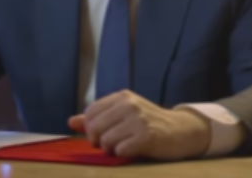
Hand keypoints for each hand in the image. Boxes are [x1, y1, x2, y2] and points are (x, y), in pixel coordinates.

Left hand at [67, 90, 210, 160]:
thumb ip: (97, 119)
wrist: (181, 131)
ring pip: (106, 140)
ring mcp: (138, 120)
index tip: (101, 135)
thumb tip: (71, 121)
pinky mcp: (147, 136)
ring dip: (111, 150)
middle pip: (95, 127)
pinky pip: (121, 150)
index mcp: (121, 97)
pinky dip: (123, 154)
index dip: (90, 128)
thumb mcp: (123, 115)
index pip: (91, 112)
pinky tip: (132, 150)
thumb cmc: (148, 124)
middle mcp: (129, 104)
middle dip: (98, 141)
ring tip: (122, 147)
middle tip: (110, 145)